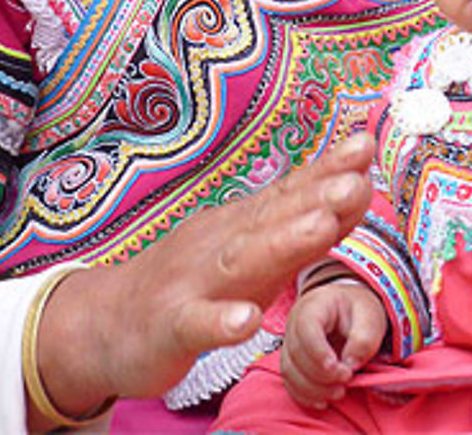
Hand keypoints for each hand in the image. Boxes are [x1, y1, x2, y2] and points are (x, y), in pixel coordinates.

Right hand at [32, 132, 374, 425]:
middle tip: (357, 180)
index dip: (327, 171)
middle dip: (315, 197)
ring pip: (240, 261)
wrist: (105, 321)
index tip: (365, 145)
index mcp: (242, 225)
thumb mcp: (252, 251)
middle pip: (271, 218)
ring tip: (321, 225)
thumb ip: (303, 226)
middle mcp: (219, 244)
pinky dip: (220, 321)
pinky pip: (195, 324)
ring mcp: (192, 283)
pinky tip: (245, 321)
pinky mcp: (170, 327)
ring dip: (282, 242)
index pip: (289, 193)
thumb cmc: (195, 280)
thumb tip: (359, 189)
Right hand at [281, 277, 386, 408]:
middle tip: (346, 380)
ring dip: (313, 389)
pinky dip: (304, 395)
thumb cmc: (358, 311)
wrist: (349, 310)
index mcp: (315, 305)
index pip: (306, 328)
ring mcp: (290, 341)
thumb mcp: (370, 318)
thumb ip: (364, 339)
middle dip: (321, 376)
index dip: (319, 352)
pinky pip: (289, 381)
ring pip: (289, 370)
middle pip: (296, 353)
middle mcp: (295, 322)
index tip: (341, 369)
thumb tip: (349, 364)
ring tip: (339, 392)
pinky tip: (323, 400)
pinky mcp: (291, 359)